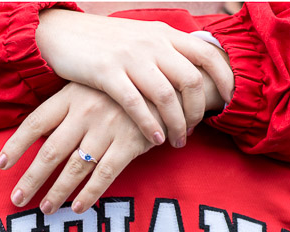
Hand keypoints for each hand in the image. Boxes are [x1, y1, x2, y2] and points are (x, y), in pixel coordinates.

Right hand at [35, 8, 232, 147]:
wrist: (62, 31)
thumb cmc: (107, 42)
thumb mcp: (143, 37)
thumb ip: (168, 52)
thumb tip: (196, 75)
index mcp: (164, 34)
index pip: (207, 54)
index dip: (223, 78)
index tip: (227, 100)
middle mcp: (152, 43)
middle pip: (190, 81)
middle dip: (197, 112)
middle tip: (193, 132)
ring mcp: (130, 57)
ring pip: (166, 96)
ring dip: (176, 124)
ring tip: (175, 142)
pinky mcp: (106, 72)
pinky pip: (136, 103)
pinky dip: (150, 124)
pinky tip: (155, 139)